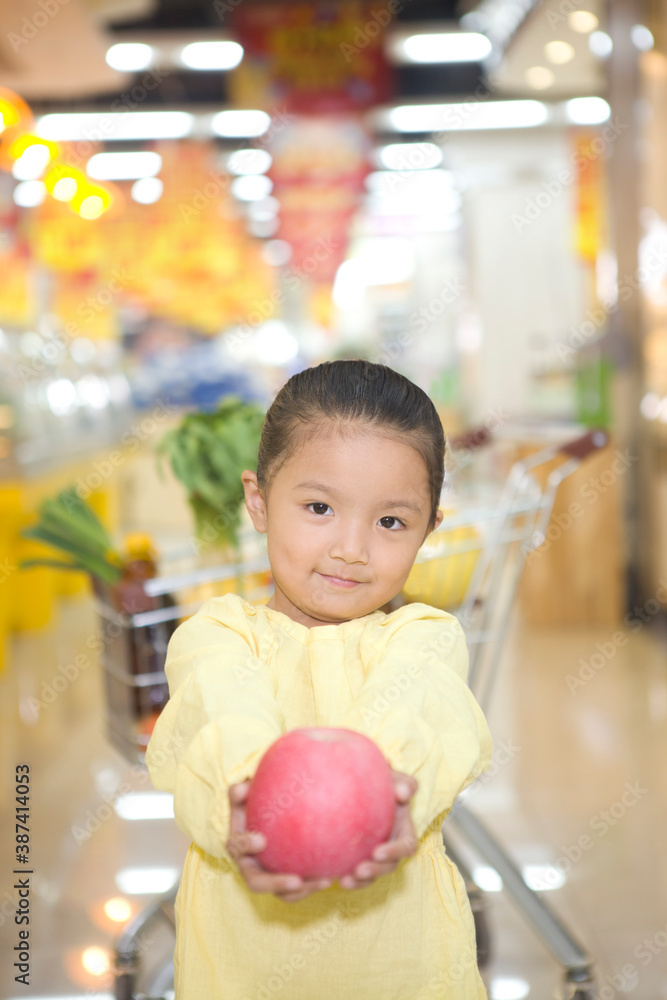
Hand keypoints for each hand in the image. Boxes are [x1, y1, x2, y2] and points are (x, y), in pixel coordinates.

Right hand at [226, 781, 332, 902]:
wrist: (269, 818)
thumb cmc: (256, 802)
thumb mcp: (245, 794)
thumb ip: (241, 790)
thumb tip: (242, 788)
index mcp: (238, 844)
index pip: (236, 847)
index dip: (246, 845)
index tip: (262, 841)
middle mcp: (249, 866)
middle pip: (256, 883)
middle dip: (275, 884)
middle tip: (296, 881)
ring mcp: (267, 877)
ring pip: (281, 894)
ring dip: (303, 891)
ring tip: (325, 881)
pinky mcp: (284, 883)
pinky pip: (298, 891)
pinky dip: (313, 886)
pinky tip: (332, 876)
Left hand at [338, 770, 417, 890]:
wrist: (363, 785)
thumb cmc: (382, 781)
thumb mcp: (395, 779)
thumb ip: (403, 783)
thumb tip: (403, 793)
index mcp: (403, 831)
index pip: (406, 846)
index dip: (394, 852)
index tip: (377, 851)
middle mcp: (391, 847)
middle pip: (389, 866)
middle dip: (375, 871)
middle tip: (359, 870)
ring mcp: (374, 855)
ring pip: (372, 876)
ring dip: (360, 882)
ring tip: (343, 881)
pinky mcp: (357, 859)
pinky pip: (354, 874)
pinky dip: (345, 877)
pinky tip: (328, 878)